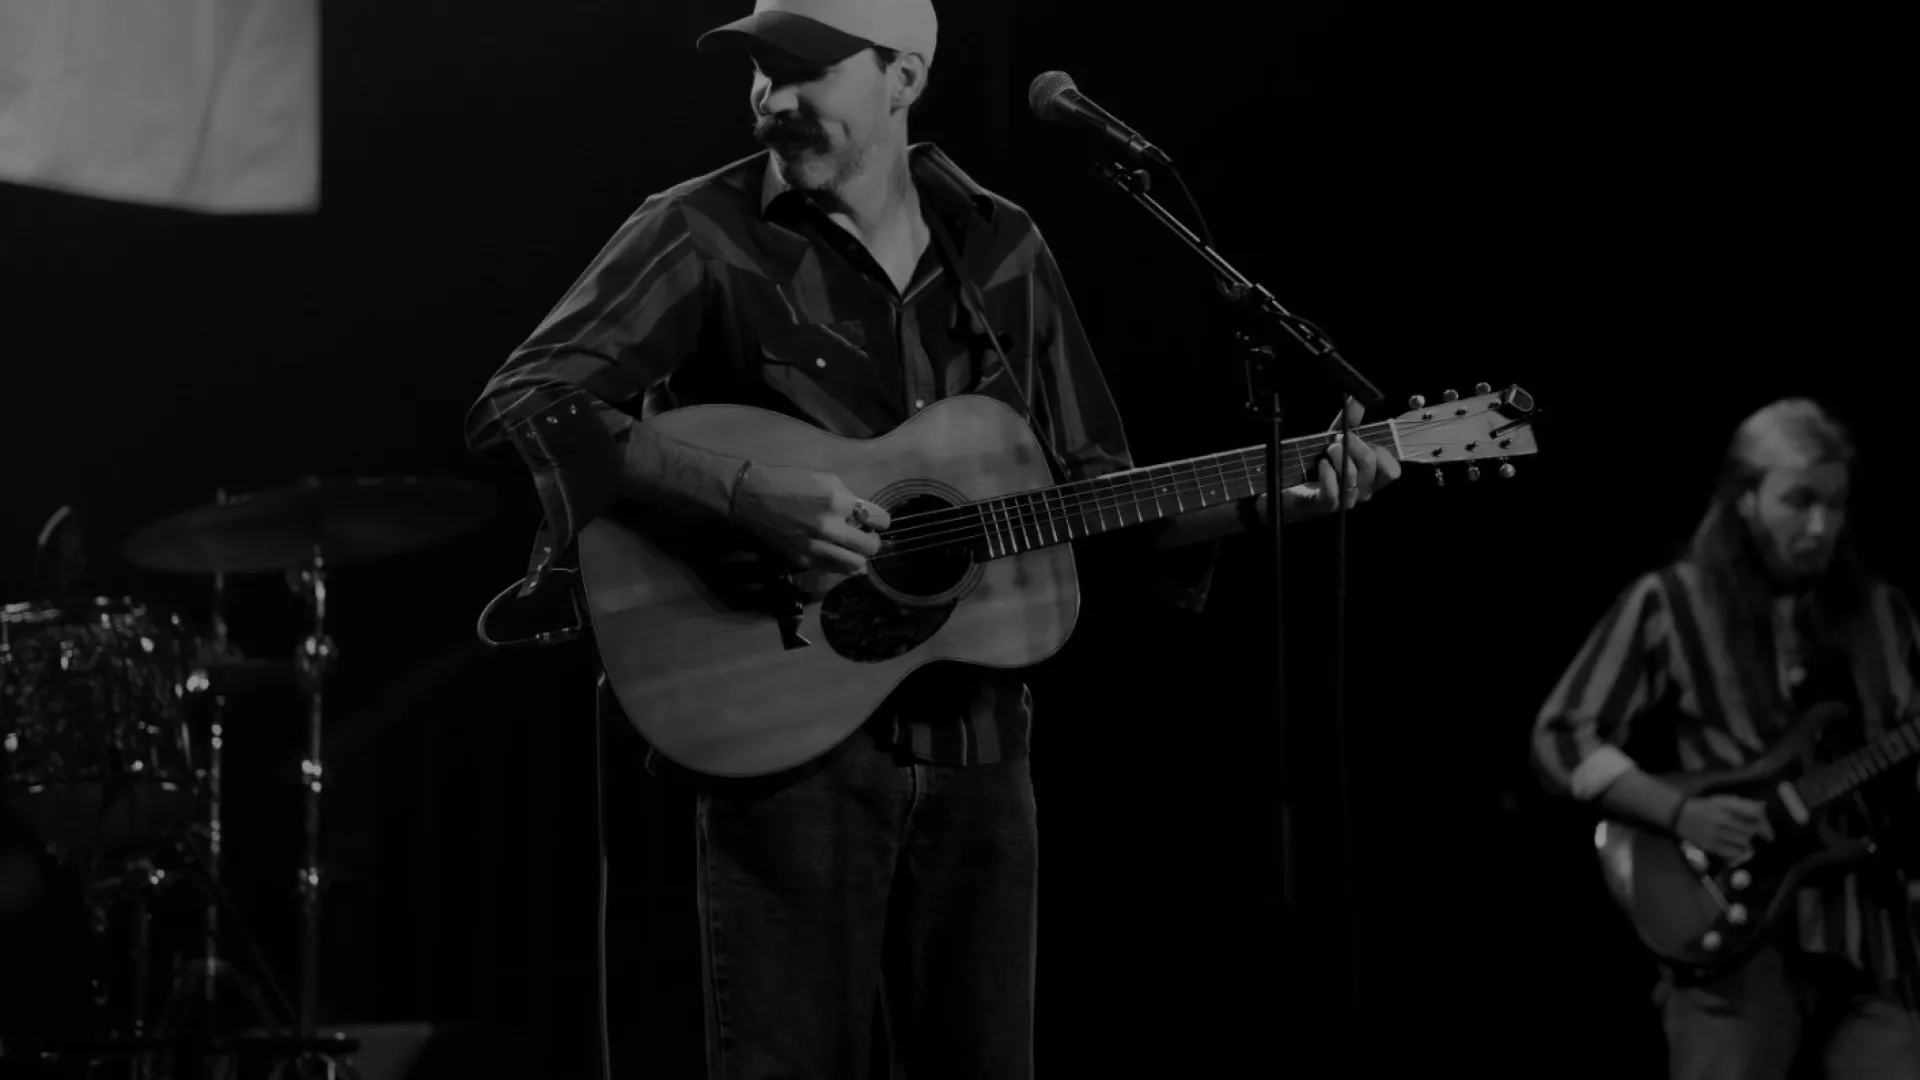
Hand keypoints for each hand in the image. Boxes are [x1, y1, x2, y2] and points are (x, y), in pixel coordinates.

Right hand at [728, 463, 890, 574]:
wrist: (751, 496)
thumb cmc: (788, 480)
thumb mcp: (824, 478)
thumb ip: (848, 497)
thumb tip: (863, 515)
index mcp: (836, 501)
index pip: (878, 519)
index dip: (881, 521)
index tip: (877, 521)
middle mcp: (828, 526)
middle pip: (870, 547)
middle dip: (873, 541)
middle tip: (866, 536)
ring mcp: (815, 546)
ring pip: (854, 565)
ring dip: (859, 557)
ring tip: (853, 549)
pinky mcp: (802, 559)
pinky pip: (833, 570)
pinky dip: (842, 565)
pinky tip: (839, 555)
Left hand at [1279, 396, 1402, 521]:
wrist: (1292, 487)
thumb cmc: (1320, 464)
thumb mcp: (1336, 439)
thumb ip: (1349, 421)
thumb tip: (1356, 399)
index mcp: (1372, 478)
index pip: (1392, 471)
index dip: (1380, 451)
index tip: (1361, 440)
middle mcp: (1363, 491)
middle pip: (1370, 464)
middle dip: (1352, 444)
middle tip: (1337, 439)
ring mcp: (1346, 500)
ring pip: (1351, 476)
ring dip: (1337, 456)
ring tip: (1326, 450)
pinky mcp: (1327, 505)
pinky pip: (1333, 490)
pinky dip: (1326, 473)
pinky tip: (1320, 465)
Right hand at [1675, 795, 1774, 861]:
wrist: (1679, 815)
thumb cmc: (1705, 807)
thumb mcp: (1723, 800)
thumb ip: (1744, 804)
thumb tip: (1764, 808)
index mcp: (1727, 804)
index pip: (1755, 813)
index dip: (1765, 823)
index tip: (1768, 833)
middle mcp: (1723, 818)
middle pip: (1752, 830)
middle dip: (1753, 833)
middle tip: (1748, 834)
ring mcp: (1716, 833)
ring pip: (1745, 842)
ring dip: (1745, 842)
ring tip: (1738, 839)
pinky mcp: (1711, 845)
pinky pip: (1734, 852)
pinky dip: (1738, 852)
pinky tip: (1733, 847)